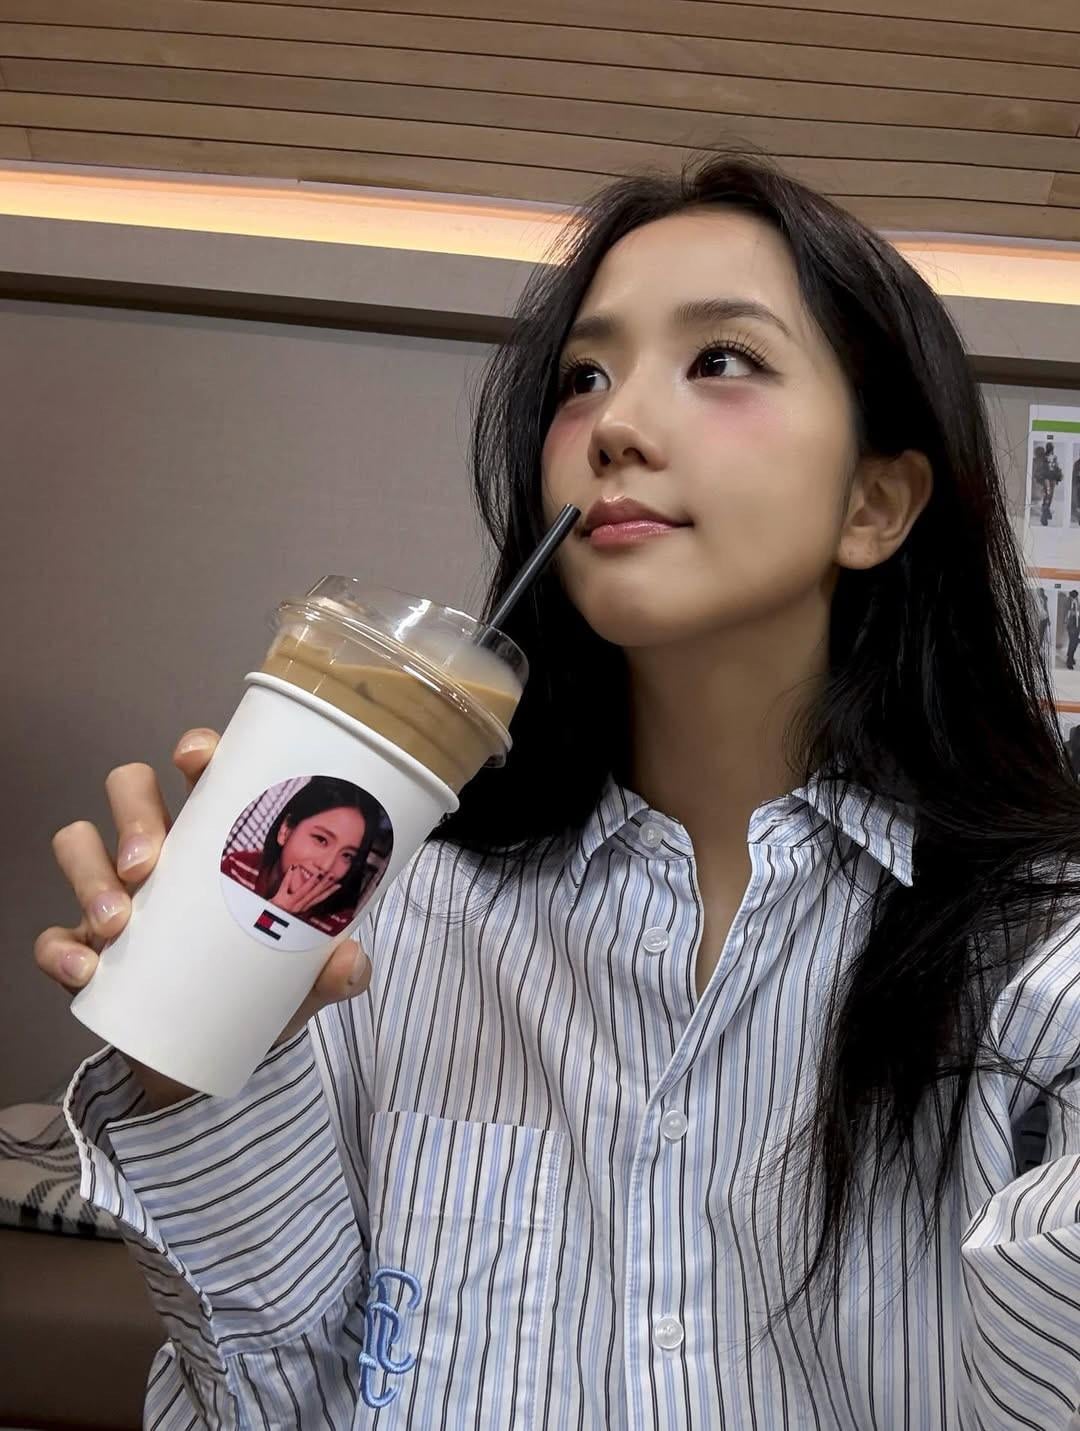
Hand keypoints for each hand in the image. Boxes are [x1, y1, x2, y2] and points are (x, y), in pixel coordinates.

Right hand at [34, 728, 371, 1109]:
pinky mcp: (83, 944)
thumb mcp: (303, 979)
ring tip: (118, 921)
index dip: (195, 751)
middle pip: (131, 791)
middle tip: (148, 862)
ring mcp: (115, 894)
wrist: (215, 1053)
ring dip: (90, 875)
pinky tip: (85, 969)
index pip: (202, 770)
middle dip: (133, 814)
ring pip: (80, 843)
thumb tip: (351, 962)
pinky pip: (53, 935)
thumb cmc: (261, 985)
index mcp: (218, 836)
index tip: (194, 759)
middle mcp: (162, 851)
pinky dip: (60, 949)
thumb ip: (335, 973)